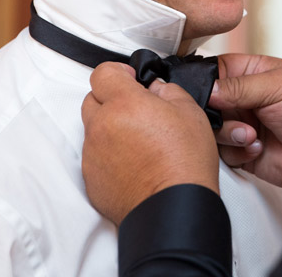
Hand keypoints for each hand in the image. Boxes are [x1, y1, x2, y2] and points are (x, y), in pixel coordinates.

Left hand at [81, 62, 219, 224]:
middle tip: (136, 112)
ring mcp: (93, 154)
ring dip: (110, 129)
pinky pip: (94, 157)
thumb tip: (156, 88)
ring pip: (93, 130)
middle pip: (92, 100)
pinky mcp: (92, 179)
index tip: (130, 80)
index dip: (117, 73)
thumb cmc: (184, 165)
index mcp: (124, 104)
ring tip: (139, 143)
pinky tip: (133, 164)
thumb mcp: (190, 113)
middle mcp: (102, 126)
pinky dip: (109, 156)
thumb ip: (168, 90)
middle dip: (111, 100)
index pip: (103, 73)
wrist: (174, 209)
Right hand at [211, 54, 281, 188]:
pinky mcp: (242, 150)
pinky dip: (237, 151)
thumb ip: (238, 87)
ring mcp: (240, 124)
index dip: (205, 80)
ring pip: (211, 129)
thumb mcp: (276, 87)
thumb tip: (207, 89)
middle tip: (231, 116)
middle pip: (206, 102)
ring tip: (252, 135)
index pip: (214, 70)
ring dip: (229, 133)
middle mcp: (241, 99)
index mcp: (250, 73)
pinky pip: (222, 152)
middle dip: (214, 112)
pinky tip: (258, 148)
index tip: (206, 92)